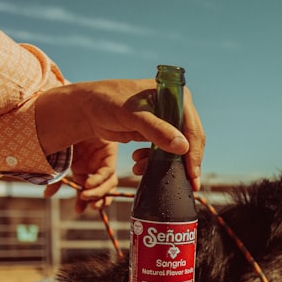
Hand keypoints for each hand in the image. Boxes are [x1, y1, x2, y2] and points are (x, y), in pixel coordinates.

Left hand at [35, 79, 205, 191]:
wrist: (87, 108)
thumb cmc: (108, 103)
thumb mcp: (133, 116)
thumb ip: (158, 130)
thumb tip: (183, 148)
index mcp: (175, 96)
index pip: (192, 128)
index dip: (194, 153)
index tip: (192, 174)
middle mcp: (175, 107)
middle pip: (190, 140)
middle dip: (184, 163)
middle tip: (187, 184)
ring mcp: (166, 120)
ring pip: (177, 148)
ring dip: (165, 163)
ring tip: (142, 169)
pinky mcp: (156, 131)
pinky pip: (164, 151)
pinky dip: (154, 161)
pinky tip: (139, 165)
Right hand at [43, 138, 118, 211]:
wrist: (67, 112)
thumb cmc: (58, 132)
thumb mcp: (55, 157)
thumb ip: (55, 176)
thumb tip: (47, 196)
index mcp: (80, 167)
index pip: (86, 188)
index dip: (84, 201)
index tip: (79, 209)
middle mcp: (93, 165)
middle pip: (100, 188)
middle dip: (95, 200)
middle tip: (87, 208)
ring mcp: (101, 159)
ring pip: (107, 183)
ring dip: (99, 194)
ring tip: (87, 198)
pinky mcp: (108, 154)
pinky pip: (107, 172)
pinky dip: (99, 181)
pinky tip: (87, 185)